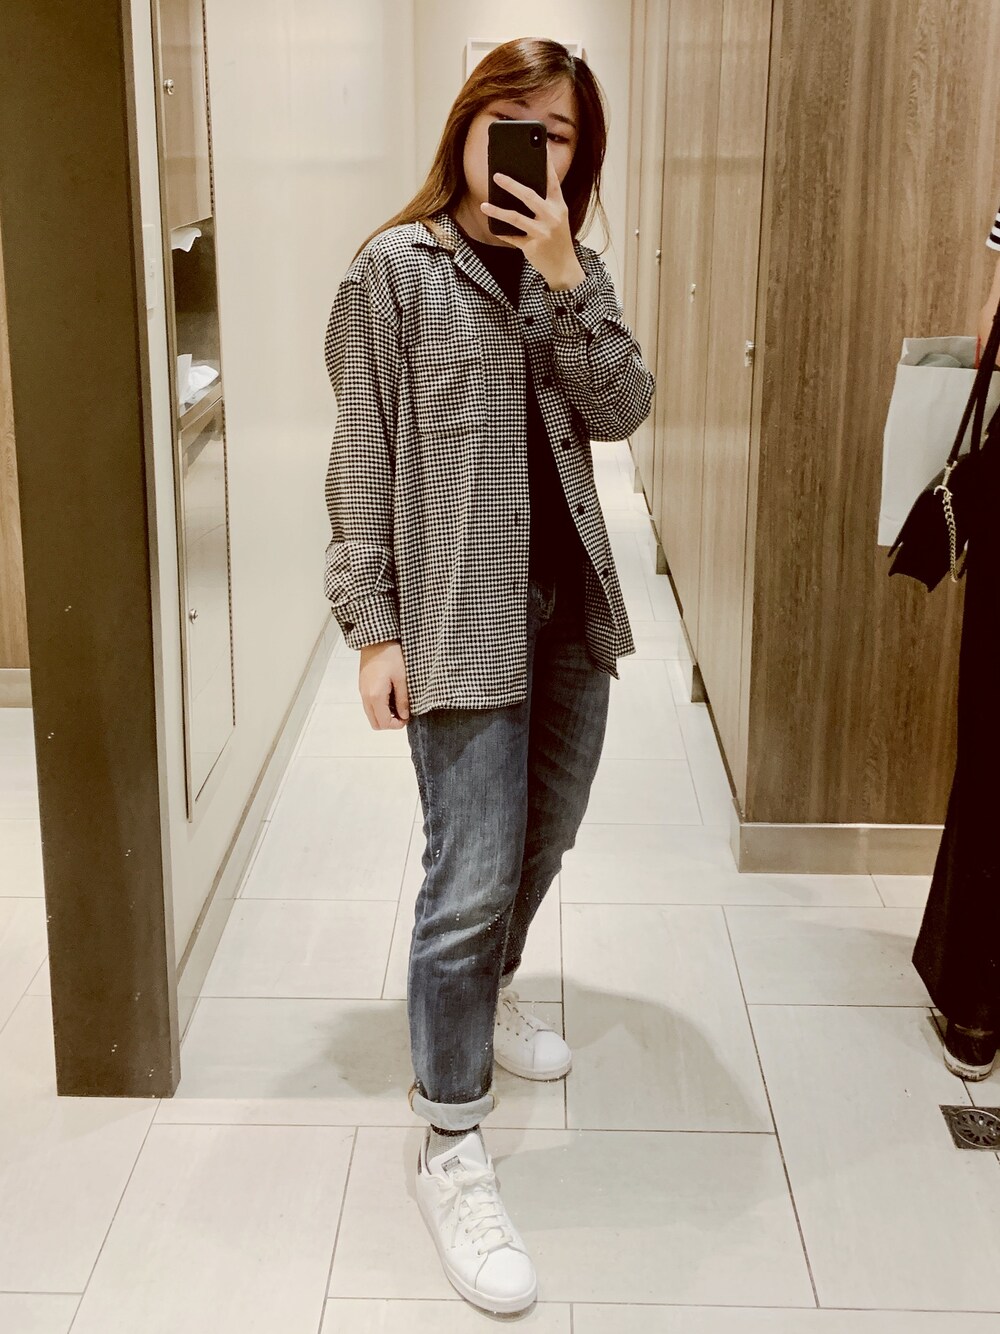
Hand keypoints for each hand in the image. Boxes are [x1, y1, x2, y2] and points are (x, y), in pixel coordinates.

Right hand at [359, 641, 409, 728]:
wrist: (376, 639)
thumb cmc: (391, 656)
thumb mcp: (402, 678)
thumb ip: (402, 700)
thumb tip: (404, 716)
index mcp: (375, 696)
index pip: (384, 723)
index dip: (397, 725)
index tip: (407, 717)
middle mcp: (365, 697)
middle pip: (375, 723)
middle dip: (389, 723)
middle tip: (402, 713)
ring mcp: (362, 692)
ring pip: (371, 714)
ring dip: (384, 715)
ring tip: (398, 703)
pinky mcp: (362, 686)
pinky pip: (369, 704)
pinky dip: (379, 707)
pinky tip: (390, 695)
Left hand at [480, 152, 585, 290]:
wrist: (564, 267)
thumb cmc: (556, 239)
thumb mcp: (556, 218)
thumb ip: (543, 203)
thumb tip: (517, 189)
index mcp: (559, 206)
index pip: (552, 180)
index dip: (545, 163)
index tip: (538, 148)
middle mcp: (553, 217)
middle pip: (529, 196)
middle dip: (511, 184)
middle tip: (496, 175)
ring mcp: (543, 232)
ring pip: (516, 218)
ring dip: (498, 211)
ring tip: (484, 205)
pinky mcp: (533, 247)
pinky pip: (512, 237)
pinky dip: (502, 232)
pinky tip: (492, 226)